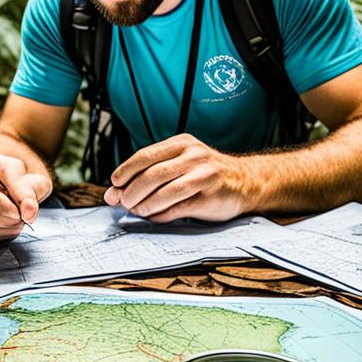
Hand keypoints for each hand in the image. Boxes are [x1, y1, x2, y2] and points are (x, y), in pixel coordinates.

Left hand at [102, 134, 251, 223]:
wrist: (246, 182)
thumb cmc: (206, 174)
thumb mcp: (181, 163)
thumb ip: (151, 173)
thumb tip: (116, 192)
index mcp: (182, 143)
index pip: (145, 155)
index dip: (126, 170)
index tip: (114, 184)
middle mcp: (194, 156)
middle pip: (153, 174)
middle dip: (132, 191)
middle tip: (123, 203)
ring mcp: (204, 176)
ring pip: (165, 192)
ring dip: (145, 205)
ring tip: (138, 211)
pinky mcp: (211, 196)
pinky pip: (179, 208)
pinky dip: (162, 215)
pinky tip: (155, 217)